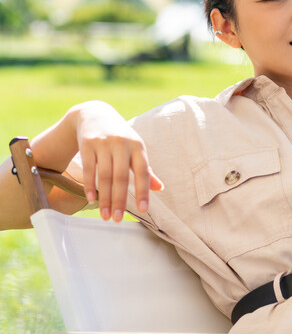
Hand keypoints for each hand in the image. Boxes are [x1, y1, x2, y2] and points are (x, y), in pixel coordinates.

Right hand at [75, 102, 162, 220]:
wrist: (95, 113)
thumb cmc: (120, 136)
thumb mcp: (135, 148)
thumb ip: (146, 170)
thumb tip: (160, 189)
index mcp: (138, 147)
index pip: (143, 172)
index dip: (143, 191)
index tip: (143, 209)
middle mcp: (122, 144)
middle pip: (121, 178)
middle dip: (120, 201)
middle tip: (117, 220)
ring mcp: (104, 143)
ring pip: (105, 176)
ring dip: (105, 198)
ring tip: (106, 215)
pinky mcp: (88, 143)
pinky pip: (90, 169)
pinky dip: (90, 186)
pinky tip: (91, 199)